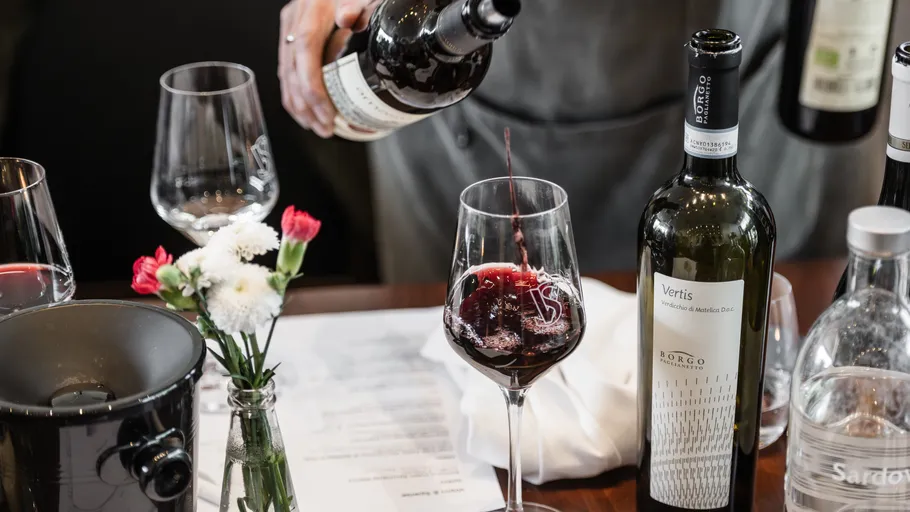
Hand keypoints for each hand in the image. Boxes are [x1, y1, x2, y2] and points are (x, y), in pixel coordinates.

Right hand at [278, 0, 376, 137]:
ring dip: (298, 106)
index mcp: (309, 15)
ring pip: (285, 75)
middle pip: (291, 73)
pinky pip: (286, 70)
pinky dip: (293, 94)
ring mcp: (289, 29)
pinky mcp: (290, 34)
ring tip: (316, 127)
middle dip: (307, 107)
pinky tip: (304, 111)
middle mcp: (293, 23)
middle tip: (325, 129)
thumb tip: (348, 18)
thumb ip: (357, 6)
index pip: (305, 58)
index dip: (313, 91)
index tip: (326, 114)